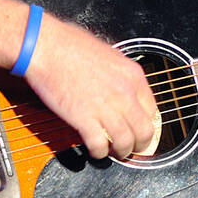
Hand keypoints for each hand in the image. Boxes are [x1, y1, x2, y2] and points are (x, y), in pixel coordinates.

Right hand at [23, 13, 161, 160]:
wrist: (45, 46)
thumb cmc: (70, 44)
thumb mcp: (108, 53)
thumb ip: (120, 75)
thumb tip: (123, 88)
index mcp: (132, 74)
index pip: (152, 110)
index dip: (146, 124)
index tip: (139, 130)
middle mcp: (124, 92)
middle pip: (145, 131)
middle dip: (139, 145)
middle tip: (132, 148)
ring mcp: (105, 106)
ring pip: (126, 143)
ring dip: (121, 153)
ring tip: (114, 152)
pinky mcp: (84, 118)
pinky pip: (99, 145)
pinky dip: (99, 153)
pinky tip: (95, 150)